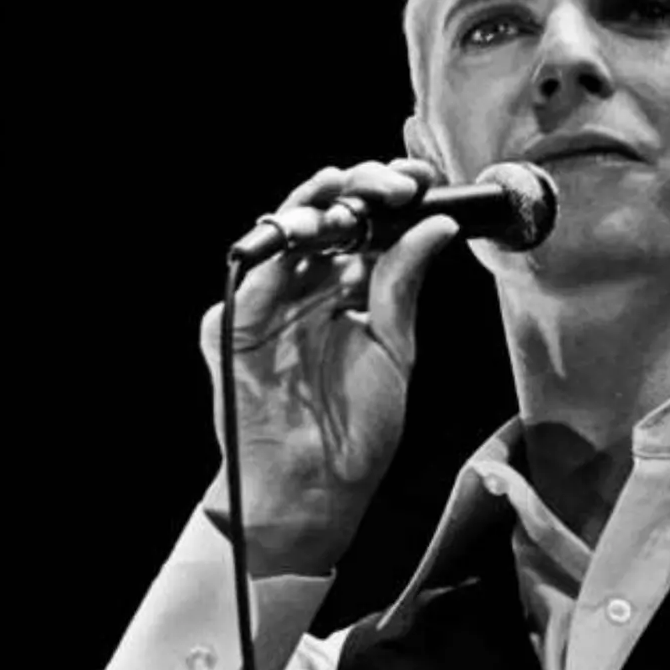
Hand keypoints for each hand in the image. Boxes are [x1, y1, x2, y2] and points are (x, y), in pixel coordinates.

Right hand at [200, 157, 460, 574]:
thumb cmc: (355, 428)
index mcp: (343, 292)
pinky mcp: (232, 326)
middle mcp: (304, 289)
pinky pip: (253, 275)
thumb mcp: (393, 347)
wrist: (316, 488)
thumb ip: (403, 284)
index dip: (391, 198)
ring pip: (286, 234)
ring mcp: (267, 303)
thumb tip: (437, 225)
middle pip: (328, 218)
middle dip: (361, 189)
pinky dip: (279, 246)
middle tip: (396, 183)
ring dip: (320, 206)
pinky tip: (310, 226)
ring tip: (353, 189)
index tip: (425, 181)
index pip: (365, 227)